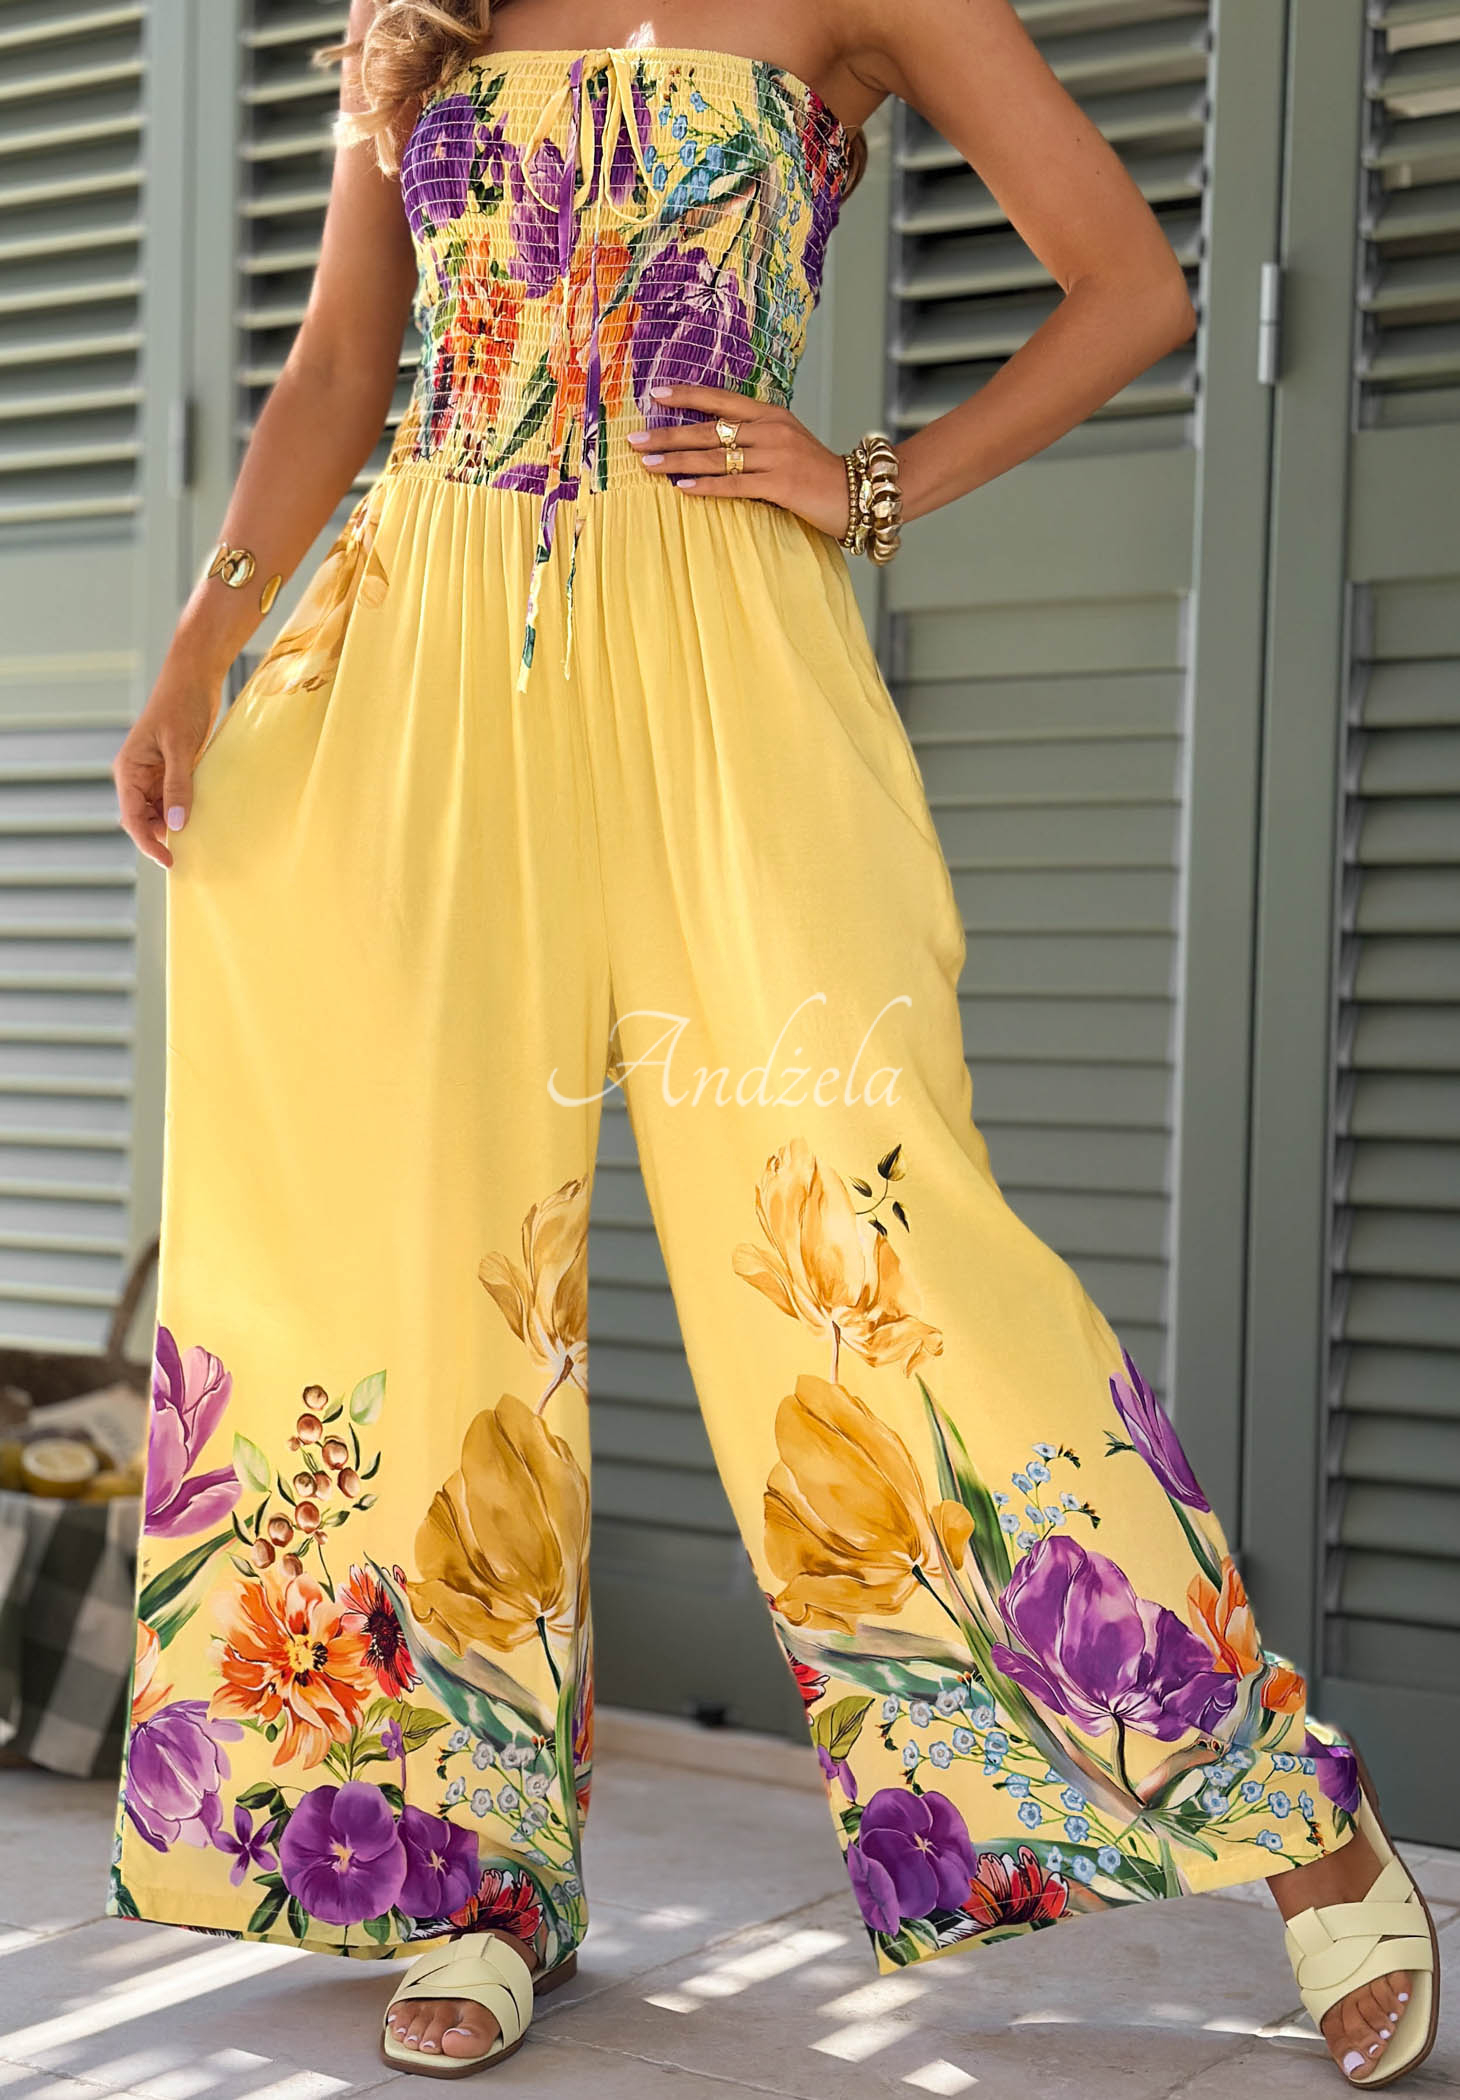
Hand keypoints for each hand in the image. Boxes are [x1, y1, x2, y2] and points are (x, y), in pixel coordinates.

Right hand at [113, 663, 221, 870]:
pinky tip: (203, 818)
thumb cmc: (182, 705)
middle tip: (191, 854)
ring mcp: (154, 775)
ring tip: (201, 837)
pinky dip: (186, 810)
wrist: (194, 678)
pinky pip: (175, 799)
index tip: (169, 861)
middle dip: (163, 837)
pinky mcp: (172, 771)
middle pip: (145, 819)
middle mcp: (137, 776)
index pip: (132, 818)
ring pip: (161, 812)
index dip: (148, 843)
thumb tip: (177, 824)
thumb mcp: (180, 747)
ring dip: (176, 825)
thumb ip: (178, 786)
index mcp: (129, 770)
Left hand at [627, 383, 852, 539]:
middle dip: (668, 434)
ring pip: (716, 456)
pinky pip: (735, 485)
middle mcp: (770, 430)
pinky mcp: (781, 484)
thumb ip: (755, 437)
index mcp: (770, 415)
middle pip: (709, 429)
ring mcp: (776, 456)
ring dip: (677, 460)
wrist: (859, 492)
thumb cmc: (818, 473)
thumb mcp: (788, 442)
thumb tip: (715, 440)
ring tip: (647, 465)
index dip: (687, 395)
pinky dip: (707, 486)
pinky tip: (683, 488)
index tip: (655, 394)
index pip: (720, 400)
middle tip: (634, 440)